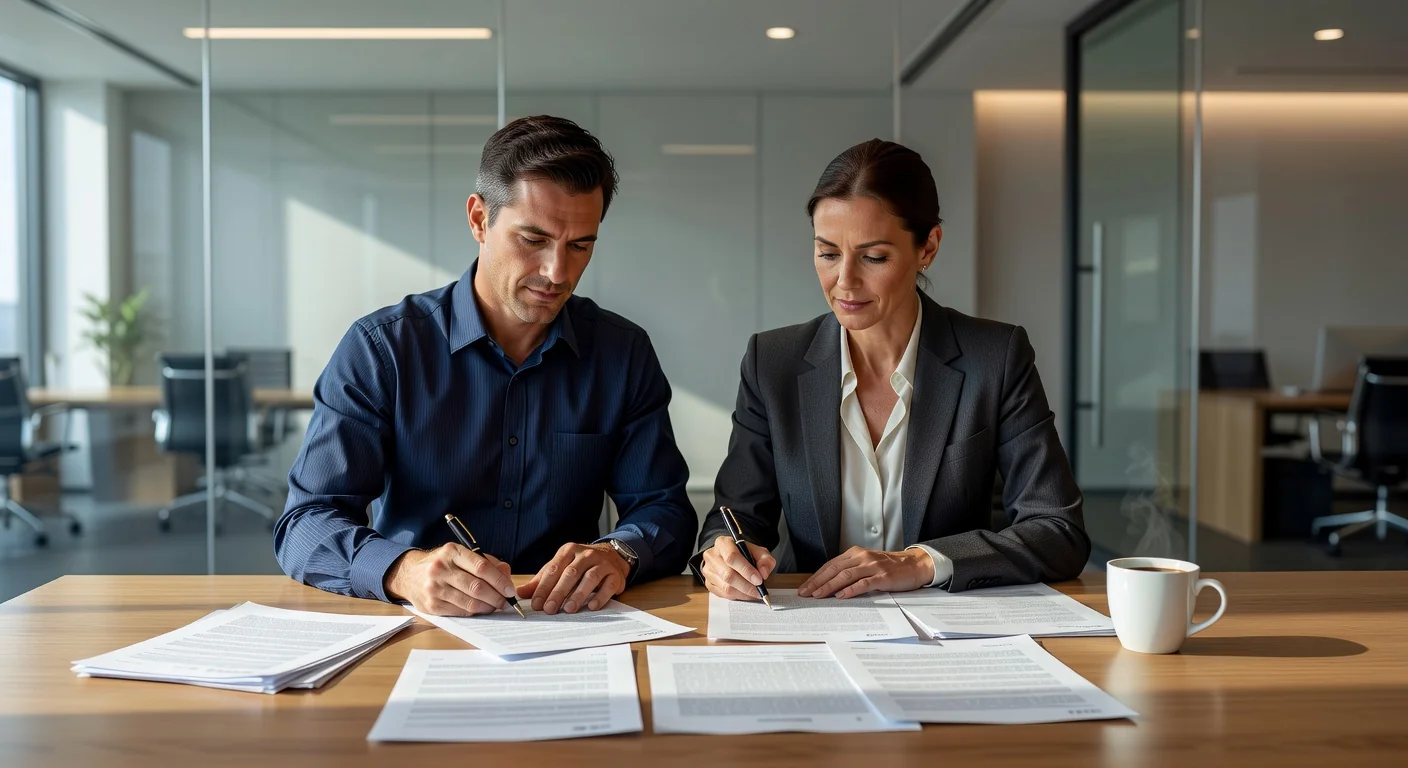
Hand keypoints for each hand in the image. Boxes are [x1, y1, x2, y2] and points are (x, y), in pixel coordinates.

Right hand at [384, 543, 515, 615]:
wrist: (409, 574)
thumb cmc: (443, 564)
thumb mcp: (461, 555)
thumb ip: (487, 562)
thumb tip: (506, 575)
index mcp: (451, 552)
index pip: (481, 567)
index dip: (499, 580)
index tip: (510, 589)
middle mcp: (441, 569)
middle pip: (477, 587)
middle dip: (497, 597)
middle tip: (506, 601)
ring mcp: (435, 588)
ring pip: (470, 602)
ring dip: (488, 607)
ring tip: (496, 606)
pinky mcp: (432, 605)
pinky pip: (460, 612)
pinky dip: (475, 612)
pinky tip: (481, 609)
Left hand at [517, 542, 630, 614]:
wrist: (612, 556)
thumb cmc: (581, 565)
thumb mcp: (561, 567)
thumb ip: (542, 580)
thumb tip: (521, 593)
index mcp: (568, 551)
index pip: (553, 569)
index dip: (544, 587)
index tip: (536, 604)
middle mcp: (585, 554)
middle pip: (570, 574)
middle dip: (558, 592)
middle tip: (549, 609)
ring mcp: (602, 563)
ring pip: (590, 578)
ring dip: (578, 594)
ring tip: (569, 609)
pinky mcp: (615, 574)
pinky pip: (608, 585)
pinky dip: (600, 596)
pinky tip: (592, 606)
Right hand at [700, 535, 775, 601]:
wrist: (733, 557)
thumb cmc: (745, 553)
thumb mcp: (759, 552)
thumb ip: (765, 560)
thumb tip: (763, 573)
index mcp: (723, 543)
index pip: (732, 557)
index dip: (746, 570)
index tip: (759, 580)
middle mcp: (712, 556)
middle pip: (728, 575)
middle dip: (747, 586)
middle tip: (759, 591)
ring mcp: (708, 570)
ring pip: (725, 587)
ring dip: (743, 593)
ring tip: (754, 593)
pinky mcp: (708, 582)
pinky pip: (723, 594)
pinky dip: (737, 596)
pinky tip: (745, 593)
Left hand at [797, 546, 933, 598]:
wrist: (914, 565)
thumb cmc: (889, 567)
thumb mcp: (867, 564)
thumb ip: (851, 570)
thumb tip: (829, 585)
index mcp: (856, 553)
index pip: (831, 565)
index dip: (816, 576)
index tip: (805, 587)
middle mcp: (862, 557)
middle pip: (835, 570)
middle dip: (818, 582)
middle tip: (806, 593)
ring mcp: (873, 566)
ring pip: (846, 575)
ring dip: (830, 586)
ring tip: (819, 595)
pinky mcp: (883, 576)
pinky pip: (864, 583)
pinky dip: (851, 589)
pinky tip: (841, 596)